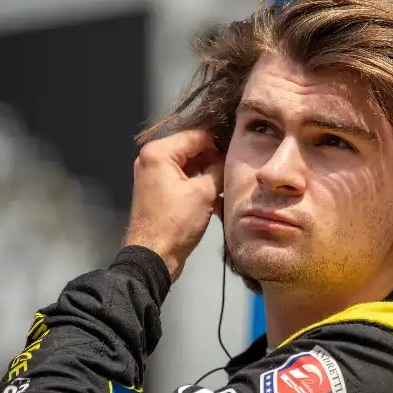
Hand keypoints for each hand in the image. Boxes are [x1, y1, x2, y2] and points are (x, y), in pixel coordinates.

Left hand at [124, 130, 224, 280]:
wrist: (154, 256)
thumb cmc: (176, 222)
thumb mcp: (204, 192)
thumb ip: (219, 169)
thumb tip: (230, 160)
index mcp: (159, 152)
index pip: (197, 136)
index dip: (220, 144)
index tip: (240, 153)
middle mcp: (152, 159)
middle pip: (192, 150)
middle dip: (215, 161)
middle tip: (237, 171)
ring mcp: (154, 176)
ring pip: (190, 167)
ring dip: (209, 175)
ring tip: (229, 186)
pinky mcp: (158, 192)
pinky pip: (183, 181)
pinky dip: (199, 187)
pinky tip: (217, 199)